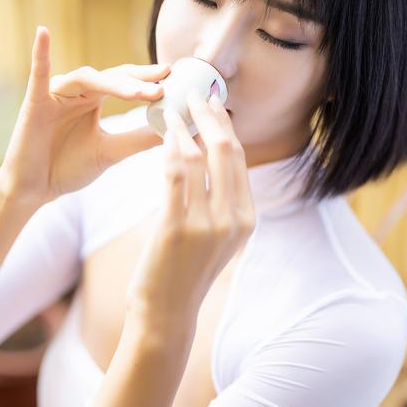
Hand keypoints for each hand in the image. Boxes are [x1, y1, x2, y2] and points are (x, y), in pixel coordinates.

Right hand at [0, 26, 170, 205]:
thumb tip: (176, 129)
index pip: (126, 82)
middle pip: (112, 76)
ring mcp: (56, 94)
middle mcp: (77, 91)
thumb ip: (139, 139)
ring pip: (88, 78)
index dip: (150, 78)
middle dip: (139, 78)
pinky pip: (38, 74)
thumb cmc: (68, 168)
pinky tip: (43, 33)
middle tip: (165, 77)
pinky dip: (40, 53)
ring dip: (115, 83)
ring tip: (140, 91)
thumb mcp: (111, 152)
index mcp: (94, 99)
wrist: (34, 190)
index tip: (176, 76)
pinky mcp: (35, 101)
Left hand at [124, 89, 255, 324]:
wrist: (166, 315)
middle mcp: (233, 220)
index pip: (239, 160)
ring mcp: (207, 225)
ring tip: (171, 107)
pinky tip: (161, 133)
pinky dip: (168, 147)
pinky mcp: (177, 228)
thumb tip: (209, 160)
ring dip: (184, 126)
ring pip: (198, 157)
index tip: (213, 103)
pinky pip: (174, 174)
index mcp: (246, 219)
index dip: (226, 126)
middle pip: (225, 151)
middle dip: (210, 116)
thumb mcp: (215, 238)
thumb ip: (219, 203)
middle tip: (195, 92)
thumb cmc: (184, 273)